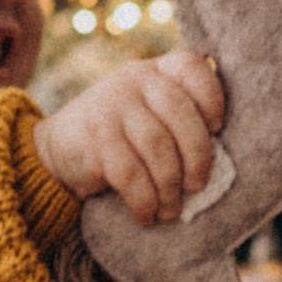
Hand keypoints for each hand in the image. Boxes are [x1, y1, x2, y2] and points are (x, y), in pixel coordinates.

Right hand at [33, 50, 223, 226]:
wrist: (58, 149)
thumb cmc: (119, 137)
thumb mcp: (146, 113)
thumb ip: (177, 118)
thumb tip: (223, 157)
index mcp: (155, 72)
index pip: (191, 67)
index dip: (212, 97)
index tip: (217, 129)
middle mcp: (134, 80)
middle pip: (180, 113)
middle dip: (197, 157)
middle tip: (197, 187)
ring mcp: (112, 106)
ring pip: (158, 147)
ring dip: (170, 186)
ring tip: (171, 210)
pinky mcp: (95, 137)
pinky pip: (131, 174)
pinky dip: (144, 200)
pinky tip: (147, 215)